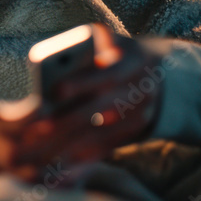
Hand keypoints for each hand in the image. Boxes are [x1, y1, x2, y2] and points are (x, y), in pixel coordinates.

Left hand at [0, 23, 163, 182]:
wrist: (160, 74)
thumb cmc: (118, 53)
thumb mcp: (110, 41)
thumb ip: (88, 47)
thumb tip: (54, 61)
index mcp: (134, 61)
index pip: (106, 73)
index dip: (81, 83)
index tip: (55, 91)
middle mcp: (142, 89)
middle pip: (104, 106)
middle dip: (71, 118)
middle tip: (40, 127)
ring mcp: (142, 112)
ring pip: (105, 131)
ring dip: (74, 141)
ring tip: (43, 147)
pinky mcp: (137, 130)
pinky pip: (109, 145)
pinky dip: (86, 152)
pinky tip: (62, 159)